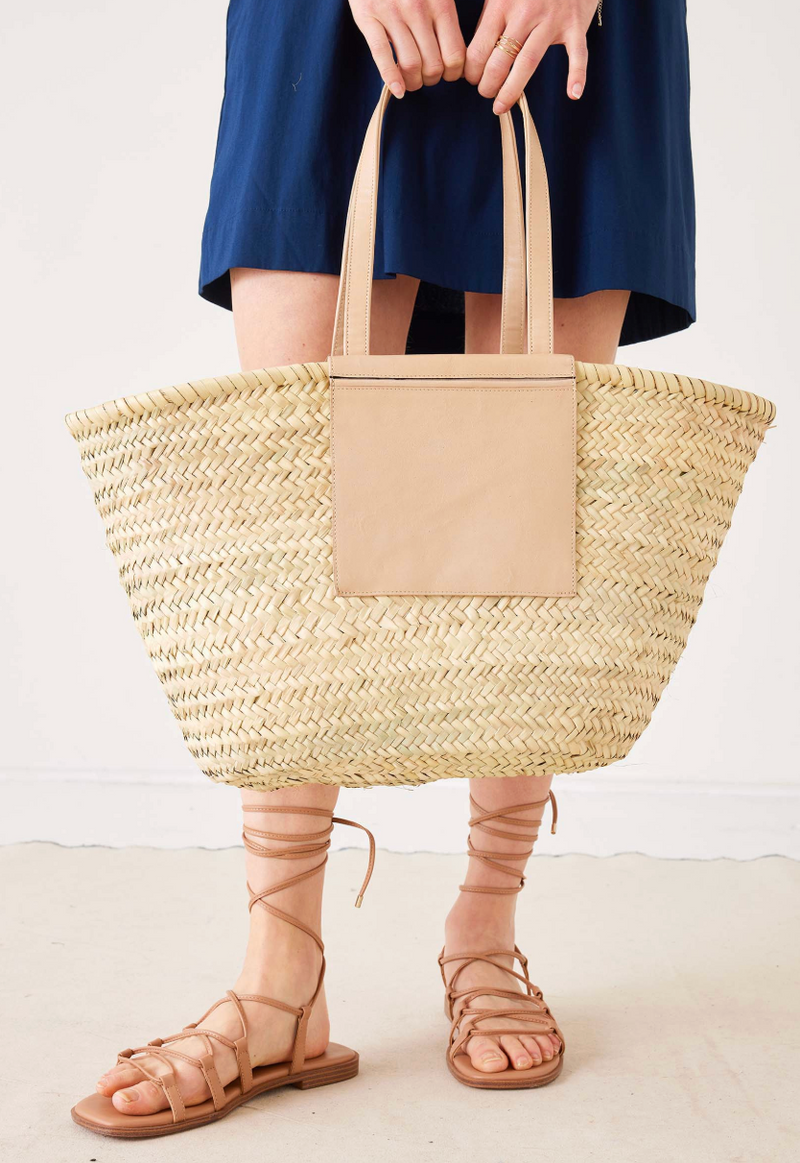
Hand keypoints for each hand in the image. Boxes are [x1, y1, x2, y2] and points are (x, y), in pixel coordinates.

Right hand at [348, 0, 465, 96]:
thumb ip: (447, 13)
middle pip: (434, 64)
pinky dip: (391, 79)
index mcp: (440, 3)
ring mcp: (392, 14)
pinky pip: (381, 56)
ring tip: (412, 82)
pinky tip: (398, 91)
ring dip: (414, 82)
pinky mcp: (368, 18)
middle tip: (428, 78)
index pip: (455, 54)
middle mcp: (418, 9)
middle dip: (433, 79)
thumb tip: (457, 53)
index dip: (453, 73)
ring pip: (410, 65)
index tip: (448, 74)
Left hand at [465, 1, 597, 112]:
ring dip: (512, 90)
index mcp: (502, 4)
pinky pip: (577, 53)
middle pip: (501, 60)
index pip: (480, 48)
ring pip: (528, 63)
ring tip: (501, 106)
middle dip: (488, 84)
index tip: (472, 80)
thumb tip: (474, 56)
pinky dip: (577, 74)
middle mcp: (526, 13)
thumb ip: (489, 20)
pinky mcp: (575, 25)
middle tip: (486, 94)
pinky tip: (573, 94)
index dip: (472, 71)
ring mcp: (552, 20)